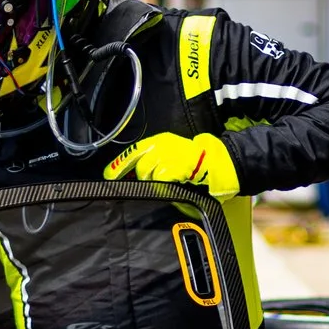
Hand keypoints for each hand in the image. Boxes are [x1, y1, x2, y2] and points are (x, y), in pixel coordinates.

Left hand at [105, 132, 239, 197]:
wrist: (220, 164)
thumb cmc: (198, 164)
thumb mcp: (172, 156)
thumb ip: (153, 163)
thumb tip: (133, 177)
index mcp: (159, 142)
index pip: (131, 153)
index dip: (118, 166)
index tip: (108, 176)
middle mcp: (161, 146)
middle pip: (138, 166)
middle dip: (142, 180)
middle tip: (151, 185)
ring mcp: (167, 156)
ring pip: (147, 175)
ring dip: (155, 184)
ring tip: (170, 184)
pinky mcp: (174, 167)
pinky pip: (159, 181)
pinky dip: (163, 187)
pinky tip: (174, 186)